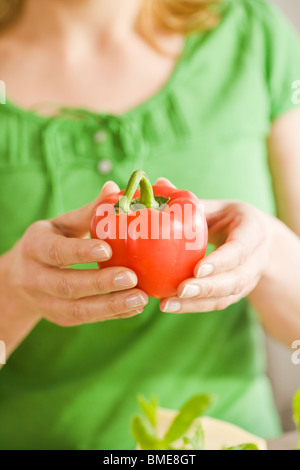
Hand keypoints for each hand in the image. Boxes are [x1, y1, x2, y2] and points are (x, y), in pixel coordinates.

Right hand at [5, 182, 147, 326]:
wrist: (20, 277)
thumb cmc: (50, 242)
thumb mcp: (62, 225)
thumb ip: (88, 212)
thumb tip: (114, 189)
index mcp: (35, 247)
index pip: (56, 252)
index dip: (80, 253)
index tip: (107, 250)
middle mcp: (35, 278)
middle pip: (67, 285)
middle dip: (101, 284)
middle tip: (133, 278)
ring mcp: (45, 302)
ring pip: (77, 309)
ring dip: (111, 306)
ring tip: (140, 299)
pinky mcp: (60, 318)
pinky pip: (86, 319)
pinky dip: (112, 315)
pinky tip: (135, 308)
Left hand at [157, 181, 272, 312]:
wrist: (255, 240)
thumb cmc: (229, 219)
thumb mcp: (216, 207)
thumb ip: (191, 202)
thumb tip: (159, 184)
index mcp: (253, 230)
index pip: (240, 249)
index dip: (220, 261)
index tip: (196, 270)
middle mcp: (256, 258)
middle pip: (236, 279)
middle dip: (207, 288)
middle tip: (179, 291)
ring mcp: (249, 278)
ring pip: (227, 296)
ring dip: (198, 304)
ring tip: (168, 305)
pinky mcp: (237, 292)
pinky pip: (218, 304)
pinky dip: (196, 307)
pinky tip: (172, 306)